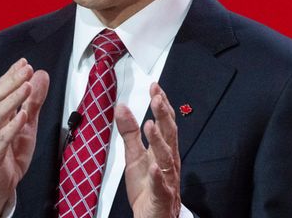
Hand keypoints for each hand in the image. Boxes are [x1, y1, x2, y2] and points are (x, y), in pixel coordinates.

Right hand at [0, 58, 49, 217]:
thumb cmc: (10, 154)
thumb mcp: (28, 125)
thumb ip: (33, 102)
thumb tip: (40, 76)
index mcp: (0, 115)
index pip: (3, 90)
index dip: (13, 75)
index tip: (24, 61)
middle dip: (12, 81)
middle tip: (26, 68)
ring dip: (12, 99)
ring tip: (26, 86)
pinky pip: (0, 140)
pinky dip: (11, 127)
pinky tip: (21, 116)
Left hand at [116, 83, 180, 217]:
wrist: (154, 216)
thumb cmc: (147, 186)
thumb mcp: (134, 156)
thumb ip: (129, 132)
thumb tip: (122, 107)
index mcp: (163, 149)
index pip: (165, 122)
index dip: (161, 104)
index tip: (155, 87)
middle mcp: (169, 160)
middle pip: (169, 134)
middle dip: (164, 115)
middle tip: (157, 98)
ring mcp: (167, 178)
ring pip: (166, 157)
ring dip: (159, 141)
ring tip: (150, 125)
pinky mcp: (161, 196)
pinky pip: (161, 185)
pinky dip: (158, 176)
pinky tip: (153, 167)